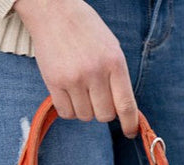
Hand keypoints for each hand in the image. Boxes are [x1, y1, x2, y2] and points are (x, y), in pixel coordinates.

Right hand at [14, 0, 138, 136]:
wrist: (53, 10)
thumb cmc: (86, 30)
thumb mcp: (112, 49)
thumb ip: (118, 78)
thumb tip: (125, 111)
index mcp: (115, 63)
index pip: (126, 105)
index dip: (130, 124)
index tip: (129, 132)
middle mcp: (95, 72)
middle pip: (105, 115)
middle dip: (103, 111)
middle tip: (97, 97)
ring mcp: (73, 78)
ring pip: (85, 116)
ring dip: (85, 110)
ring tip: (81, 90)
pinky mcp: (53, 81)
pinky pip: (66, 113)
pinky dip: (69, 110)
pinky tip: (69, 95)